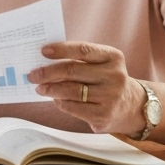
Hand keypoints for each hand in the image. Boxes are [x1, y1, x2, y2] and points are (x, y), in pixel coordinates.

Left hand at [28, 42, 144, 134]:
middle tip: (33, 75)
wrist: (132, 106)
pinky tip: (55, 99)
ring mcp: (110, 97)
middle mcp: (115, 76)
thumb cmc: (106, 79)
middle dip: (48, 72)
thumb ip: (79, 60)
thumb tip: (44, 62)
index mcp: (113, 57)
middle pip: (72, 71)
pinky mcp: (103, 115)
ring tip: (39, 88)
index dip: (61, 50)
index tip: (43, 51)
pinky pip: (73, 107)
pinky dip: (60, 102)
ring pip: (70, 91)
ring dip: (50, 89)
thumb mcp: (102, 64)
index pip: (83, 50)